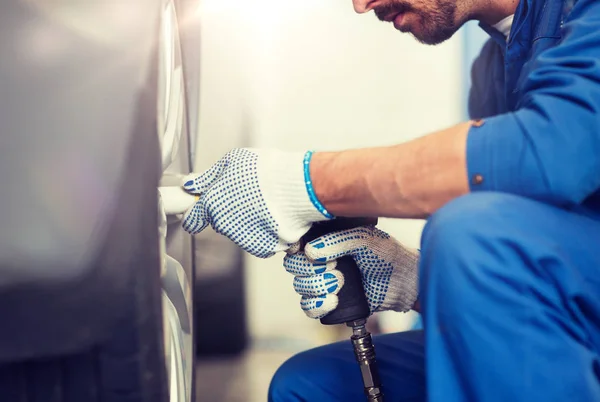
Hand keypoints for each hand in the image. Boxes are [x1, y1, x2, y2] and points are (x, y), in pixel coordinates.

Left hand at [181, 148, 328, 257]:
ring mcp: (244, 239)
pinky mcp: (264, 248)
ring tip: (264, 203)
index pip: (192, 219)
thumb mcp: (231, 161)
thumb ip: (207, 177)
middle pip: (220, 223)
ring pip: (240, 232)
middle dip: (228, 212)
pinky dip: (265, 231)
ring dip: (248, 221)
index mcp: (211, 205)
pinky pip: (260, 240)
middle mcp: (224, 226)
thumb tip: (190, 184)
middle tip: (246, 196)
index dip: (195, 214)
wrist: (297, 187)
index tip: (197, 212)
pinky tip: (272, 216)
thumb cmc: (266, 171)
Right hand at [284, 226, 418, 318]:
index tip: (304, 250)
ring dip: (317, 286)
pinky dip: (317, 305)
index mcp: (325, 240)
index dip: (295, 248)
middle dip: (309, 268)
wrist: (404, 281)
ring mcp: (324, 282)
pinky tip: (333, 300)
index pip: (296, 243)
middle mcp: (320, 261)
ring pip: (301, 286)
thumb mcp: (364, 239)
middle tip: (334, 267)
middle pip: (294, 266)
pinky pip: (309, 308)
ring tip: (340, 282)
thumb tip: (310, 252)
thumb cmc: (386, 254)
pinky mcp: (330, 302)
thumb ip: (338, 241)